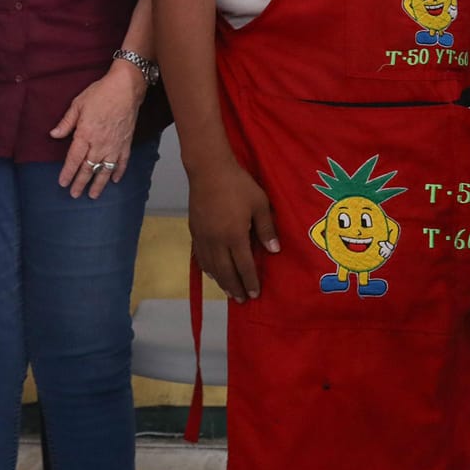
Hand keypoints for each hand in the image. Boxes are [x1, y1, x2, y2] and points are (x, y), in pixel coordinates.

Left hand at [53, 60, 146, 198]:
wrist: (126, 88)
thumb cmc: (100, 93)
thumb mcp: (78, 104)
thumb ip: (66, 122)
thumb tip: (54, 134)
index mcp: (85, 134)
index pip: (74, 159)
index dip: (68, 172)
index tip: (63, 183)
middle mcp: (100, 144)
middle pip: (88, 168)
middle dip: (80, 183)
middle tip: (74, 194)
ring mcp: (114, 145)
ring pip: (105, 170)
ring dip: (99, 184)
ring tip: (93, 195)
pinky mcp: (126, 143)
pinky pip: (122, 162)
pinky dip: (119, 172)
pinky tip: (115, 180)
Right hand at [186, 152, 277, 300]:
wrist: (208, 169)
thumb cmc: (238, 184)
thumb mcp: (259, 203)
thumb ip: (267, 228)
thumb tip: (274, 250)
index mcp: (235, 236)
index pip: (244, 266)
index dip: (250, 281)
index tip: (255, 294)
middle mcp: (217, 241)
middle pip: (226, 272)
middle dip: (235, 287)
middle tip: (242, 300)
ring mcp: (203, 237)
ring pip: (211, 267)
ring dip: (221, 281)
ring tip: (229, 292)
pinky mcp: (194, 230)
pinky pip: (200, 256)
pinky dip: (207, 268)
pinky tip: (212, 273)